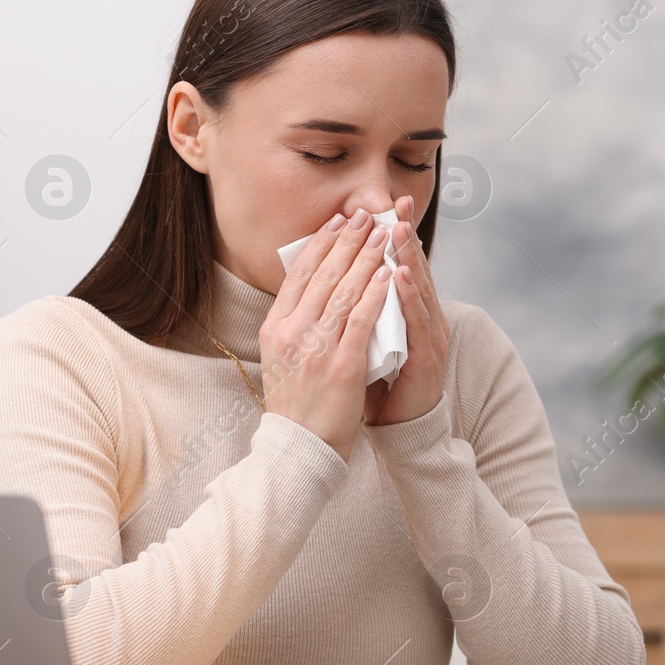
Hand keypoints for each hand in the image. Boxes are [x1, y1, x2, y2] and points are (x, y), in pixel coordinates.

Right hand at [259, 207, 392, 459]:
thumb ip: (292, 325)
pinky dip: (377, 292)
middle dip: (348, 241)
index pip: (298, 275)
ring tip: (384, 234)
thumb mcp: (280, 358)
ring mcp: (316, 347)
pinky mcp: (342, 364)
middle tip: (366, 216)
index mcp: (274, 328)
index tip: (337, 223)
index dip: (320, 245)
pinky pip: (362, 318)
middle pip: (323, 275)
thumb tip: (308, 291)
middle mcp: (291, 333)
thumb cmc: (295, 405)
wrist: (300, 448)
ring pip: (345, 290)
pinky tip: (390, 273)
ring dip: (367, 257)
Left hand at [365, 195, 449, 426]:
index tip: (384, 205)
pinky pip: (417, 323)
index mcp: (406, 313)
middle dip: (405, 235)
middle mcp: (423, 319)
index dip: (392, 237)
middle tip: (398, 203)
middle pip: (413, 269)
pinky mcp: (427, 358)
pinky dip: (411, 296)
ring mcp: (428, 337)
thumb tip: (328, 284)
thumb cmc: (379, 383)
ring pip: (419, 290)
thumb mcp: (364, 339)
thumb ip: (356, 312)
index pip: (397, 266)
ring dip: (409, 257)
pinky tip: (403, 275)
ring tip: (399, 229)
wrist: (400, 428)